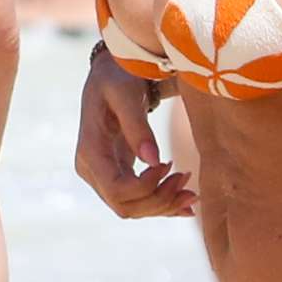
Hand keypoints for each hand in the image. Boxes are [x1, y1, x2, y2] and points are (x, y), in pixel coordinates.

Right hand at [73, 50, 194, 217]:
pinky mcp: (118, 174)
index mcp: (90, 150)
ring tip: (191, 189)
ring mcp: (103, 175)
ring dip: (165, 205)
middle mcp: (92, 169)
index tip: (168, 164)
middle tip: (187, 177)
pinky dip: (163, 205)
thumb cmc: (117, 76)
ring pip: (134, 208)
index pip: (116, 189)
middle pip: (125, 206)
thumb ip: (137, 125)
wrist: (111, 73)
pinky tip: (185, 203)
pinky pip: (139, 200)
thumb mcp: (126, 93)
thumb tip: (153, 160)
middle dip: (160, 200)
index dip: (147, 187)